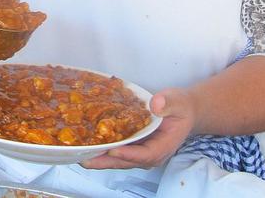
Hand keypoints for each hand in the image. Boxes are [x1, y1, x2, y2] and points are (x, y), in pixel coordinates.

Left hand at [80, 88, 195, 169]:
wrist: (184, 111)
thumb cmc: (182, 107)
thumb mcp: (179, 101)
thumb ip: (168, 103)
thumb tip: (155, 104)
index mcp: (164, 146)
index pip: (145, 154)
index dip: (129, 154)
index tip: (113, 151)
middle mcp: (151, 154)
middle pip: (126, 161)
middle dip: (105, 161)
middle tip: (85, 159)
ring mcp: (141, 152)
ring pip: (119, 159)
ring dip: (100, 158)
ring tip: (80, 155)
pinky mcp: (134, 146)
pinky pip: (118, 150)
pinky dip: (103, 149)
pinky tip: (88, 144)